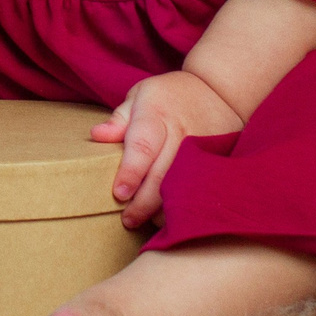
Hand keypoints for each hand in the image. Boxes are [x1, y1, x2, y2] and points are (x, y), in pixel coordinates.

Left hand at [92, 70, 241, 227]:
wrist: (219, 94)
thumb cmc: (169, 96)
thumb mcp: (139, 96)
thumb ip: (119, 120)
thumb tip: (97, 135)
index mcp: (156, 116)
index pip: (142, 148)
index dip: (131, 173)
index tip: (119, 194)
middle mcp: (181, 135)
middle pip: (162, 175)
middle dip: (144, 202)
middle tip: (127, 219)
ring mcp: (202, 151)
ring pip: (183, 188)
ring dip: (164, 209)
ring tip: (146, 221)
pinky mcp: (217, 162)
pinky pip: (200, 189)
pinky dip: (185, 205)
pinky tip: (171, 216)